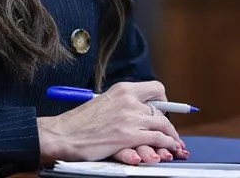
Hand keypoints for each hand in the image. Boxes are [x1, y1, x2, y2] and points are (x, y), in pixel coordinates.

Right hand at [36, 81, 186, 163]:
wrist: (62, 134)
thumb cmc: (79, 123)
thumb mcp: (104, 103)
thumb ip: (122, 105)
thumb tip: (139, 112)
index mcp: (122, 89)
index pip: (156, 89)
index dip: (163, 102)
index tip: (163, 112)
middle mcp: (129, 100)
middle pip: (162, 111)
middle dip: (168, 125)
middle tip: (171, 135)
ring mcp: (130, 118)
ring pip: (163, 126)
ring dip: (172, 139)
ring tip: (176, 147)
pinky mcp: (129, 136)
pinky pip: (158, 140)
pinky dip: (167, 146)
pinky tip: (169, 151)